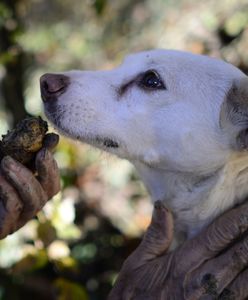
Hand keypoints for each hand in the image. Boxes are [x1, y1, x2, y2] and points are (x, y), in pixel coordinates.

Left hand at [0, 148, 59, 238]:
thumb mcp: (6, 161)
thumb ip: (27, 152)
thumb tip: (53, 137)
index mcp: (30, 193)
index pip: (52, 184)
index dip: (53, 166)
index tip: (46, 147)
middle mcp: (27, 207)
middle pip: (49, 194)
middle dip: (46, 172)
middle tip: (38, 153)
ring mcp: (16, 220)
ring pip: (34, 202)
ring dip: (24, 178)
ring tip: (6, 162)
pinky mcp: (3, 228)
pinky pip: (13, 209)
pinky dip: (8, 190)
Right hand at [109, 201, 247, 299]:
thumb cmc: (134, 296)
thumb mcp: (137, 264)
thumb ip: (154, 236)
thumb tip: (162, 206)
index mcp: (183, 264)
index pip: (217, 235)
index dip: (237, 219)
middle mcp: (202, 282)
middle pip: (240, 255)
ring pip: (247, 280)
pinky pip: (241, 297)